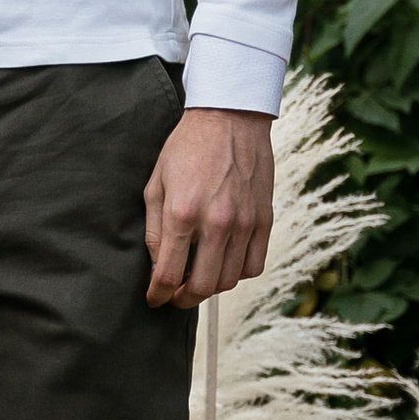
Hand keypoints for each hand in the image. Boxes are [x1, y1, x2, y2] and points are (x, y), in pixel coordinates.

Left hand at [143, 105, 273, 307]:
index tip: (154, 300)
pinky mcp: (264, 220)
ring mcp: (245, 223)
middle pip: (202, 286)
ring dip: (211, 288)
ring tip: (197, 280)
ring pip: (230, 280)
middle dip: (183, 300)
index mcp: (183, 213)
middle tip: (174, 298)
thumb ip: (154, 229)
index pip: (169, 274)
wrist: (229, 119)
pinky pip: (255, 265)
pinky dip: (239, 273)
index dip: (158, 295)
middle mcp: (217, 223)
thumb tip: (157, 267)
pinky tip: (224, 265)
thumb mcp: (156, 184)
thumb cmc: (185, 149)